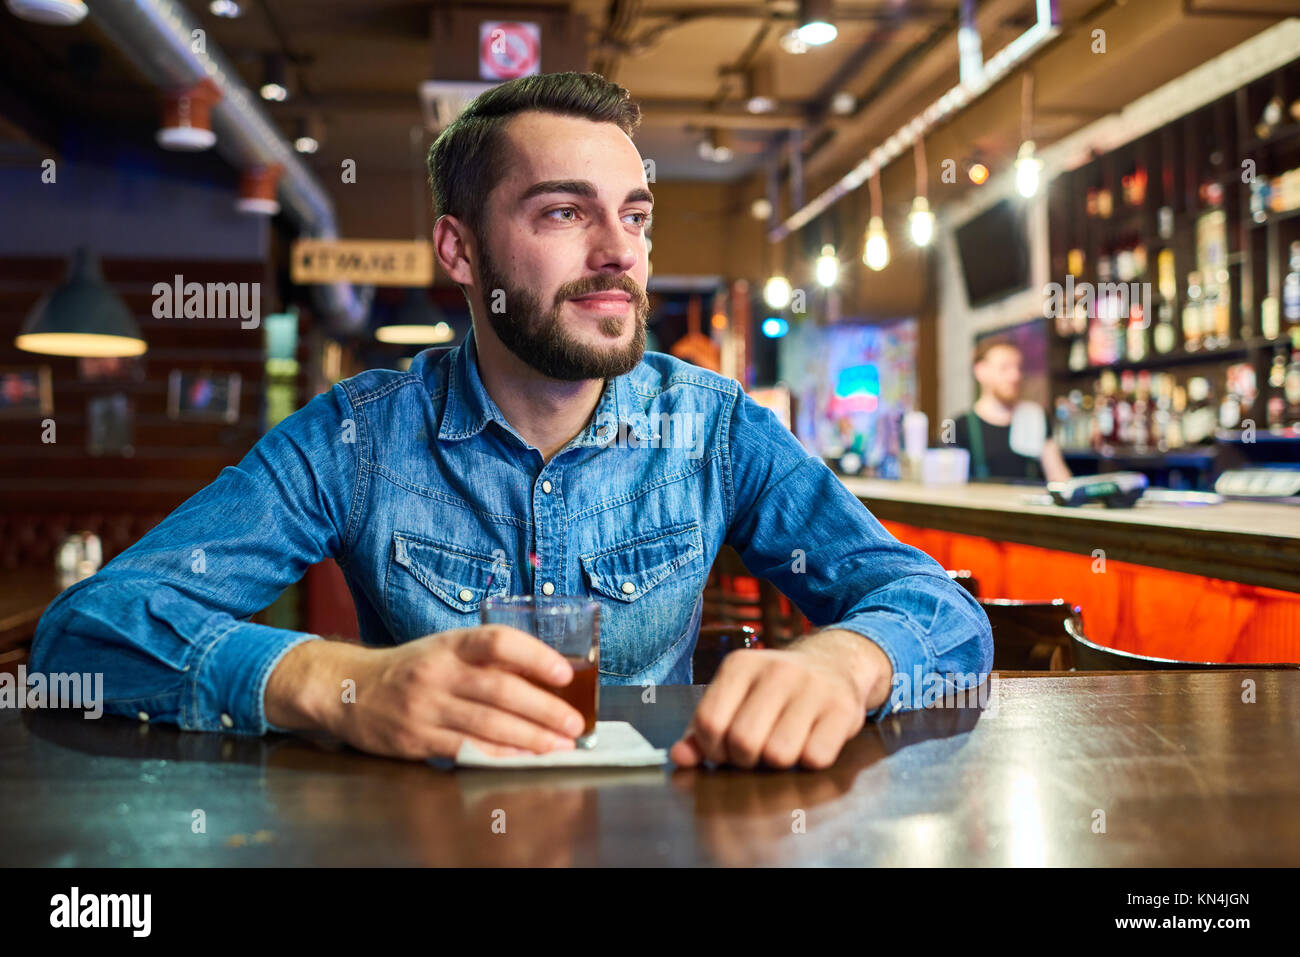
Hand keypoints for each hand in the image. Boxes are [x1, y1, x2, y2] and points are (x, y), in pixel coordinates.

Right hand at [268, 627, 586, 760]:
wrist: (349, 689)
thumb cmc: (411, 669)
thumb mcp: (446, 649)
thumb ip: (487, 660)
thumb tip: (545, 676)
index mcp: (450, 644)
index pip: (498, 642)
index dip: (535, 656)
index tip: (565, 673)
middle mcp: (438, 673)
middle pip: (499, 690)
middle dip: (544, 709)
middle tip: (574, 724)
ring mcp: (425, 707)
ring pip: (486, 724)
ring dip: (529, 738)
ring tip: (559, 745)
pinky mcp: (416, 739)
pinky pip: (465, 749)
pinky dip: (498, 755)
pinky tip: (522, 758)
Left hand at [670, 630, 891, 769]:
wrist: (834, 664)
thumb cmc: (774, 691)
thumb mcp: (735, 698)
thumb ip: (702, 729)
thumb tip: (679, 756)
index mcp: (740, 665)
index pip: (709, 722)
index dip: (713, 749)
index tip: (726, 749)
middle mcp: (776, 670)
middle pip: (743, 742)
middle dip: (746, 760)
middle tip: (756, 751)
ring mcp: (812, 687)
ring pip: (779, 755)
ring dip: (778, 764)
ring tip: (782, 745)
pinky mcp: (843, 708)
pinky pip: (816, 758)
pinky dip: (810, 761)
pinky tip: (810, 741)